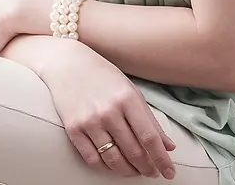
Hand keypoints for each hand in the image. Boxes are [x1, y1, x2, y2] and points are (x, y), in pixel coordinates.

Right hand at [41, 39, 177, 179]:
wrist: (65, 63)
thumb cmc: (102, 75)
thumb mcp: (130, 90)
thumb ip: (150, 119)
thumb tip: (168, 146)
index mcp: (127, 99)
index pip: (150, 138)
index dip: (162, 159)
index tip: (169, 172)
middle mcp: (108, 111)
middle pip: (134, 152)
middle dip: (147, 168)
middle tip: (152, 172)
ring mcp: (89, 121)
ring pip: (114, 159)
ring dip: (128, 171)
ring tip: (135, 171)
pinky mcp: (72, 128)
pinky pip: (92, 158)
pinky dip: (105, 167)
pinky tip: (112, 165)